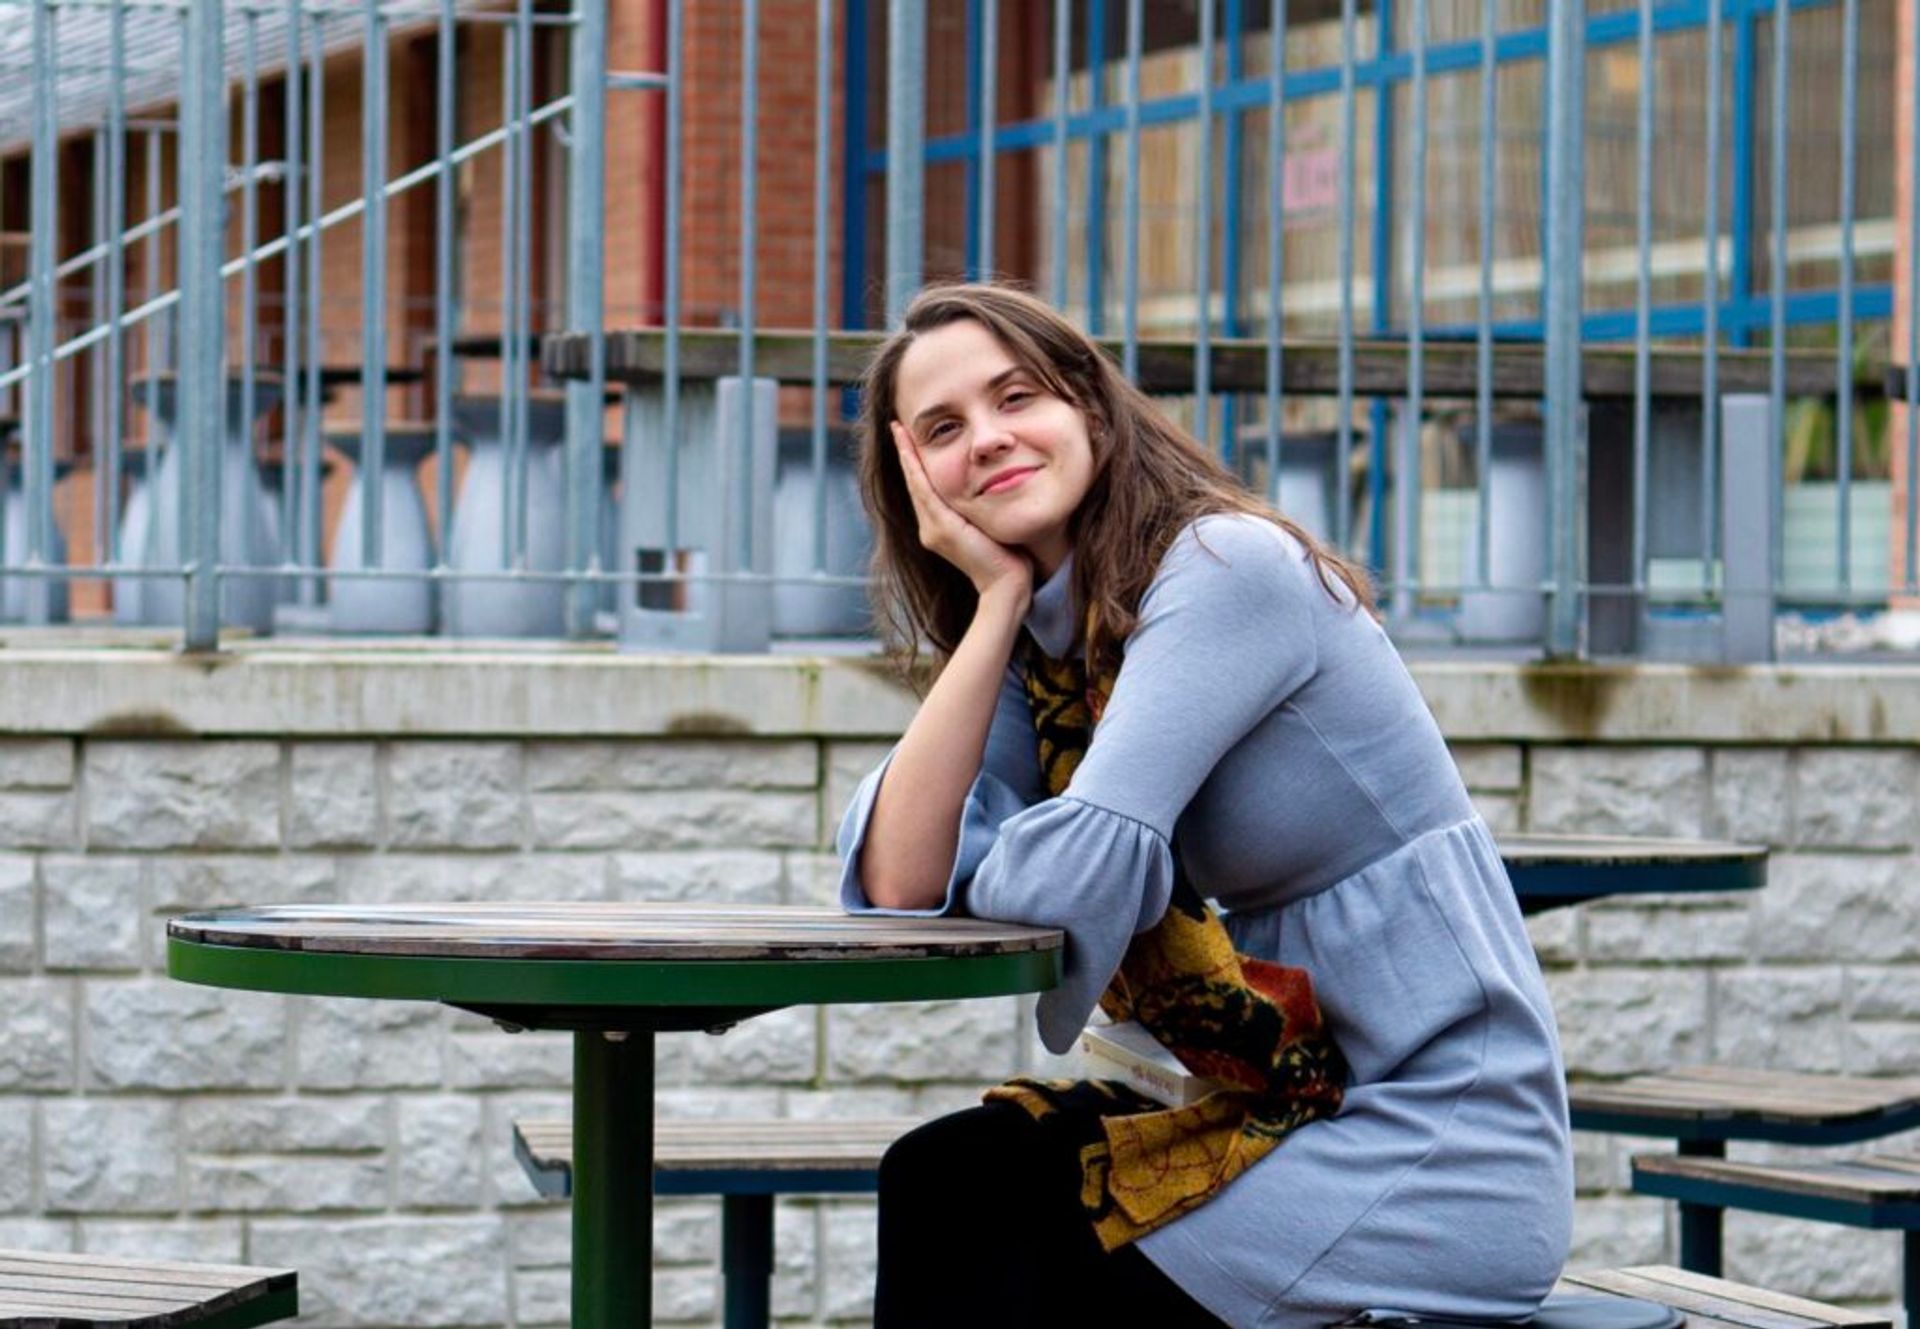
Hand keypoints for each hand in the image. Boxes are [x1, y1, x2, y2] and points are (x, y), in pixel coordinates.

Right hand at [891, 421, 1032, 604]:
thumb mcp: (990, 525)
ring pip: (915, 483)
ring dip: (906, 454)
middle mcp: (930, 529)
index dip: (915, 463)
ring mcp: (932, 529)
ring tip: (899, 429)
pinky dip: (915, 467)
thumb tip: (995, 486)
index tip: (910, 437)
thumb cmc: (1008, 559)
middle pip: (914, 482)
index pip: (924, 488)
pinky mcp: (941, 528)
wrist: (1006, 585)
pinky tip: (909, 448)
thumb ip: (983, 509)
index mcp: (940, 529)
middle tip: (897, 425)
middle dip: (906, 452)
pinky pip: (924, 489)